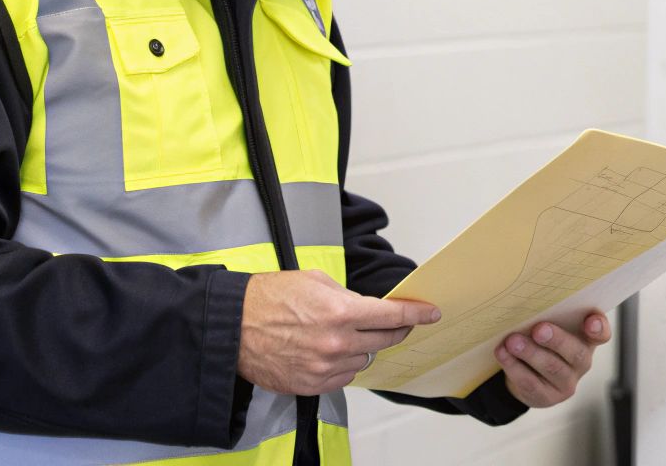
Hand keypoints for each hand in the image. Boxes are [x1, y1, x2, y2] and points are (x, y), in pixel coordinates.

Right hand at [238, 270, 437, 394]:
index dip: (416, 314)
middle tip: (396, 324)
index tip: (431, 314)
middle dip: (395, 331)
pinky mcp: (312, 385)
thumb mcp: (315, 281)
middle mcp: (337, 343)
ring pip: (364, 361)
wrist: (234, 326)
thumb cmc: (269, 298)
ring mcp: (325, 367)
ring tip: (341, 335)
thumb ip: (348, 296)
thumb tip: (368, 308)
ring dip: (362, 349)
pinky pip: (343, 378)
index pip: (392, 317)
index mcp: (341, 312)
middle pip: (384, 341)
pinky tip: (328, 352)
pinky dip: (343, 365)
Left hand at [496, 311, 610, 407]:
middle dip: (557, 340)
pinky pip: (531, 383)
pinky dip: (514, 367)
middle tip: (539, 329)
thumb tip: (530, 303)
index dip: (599, 328)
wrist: (526, 374)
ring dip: (531, 353)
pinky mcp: (547, 397)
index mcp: (586, 340)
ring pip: (552, 368)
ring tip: (513, 341)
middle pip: (576, 353)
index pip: (602, 334)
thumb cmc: (541, 342)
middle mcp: (581, 363)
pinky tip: (503, 354)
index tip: (590, 320)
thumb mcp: (550, 327)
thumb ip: (549, 316)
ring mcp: (566, 383)